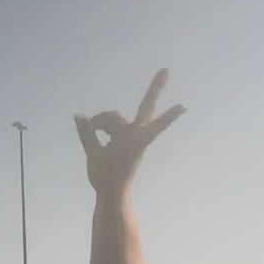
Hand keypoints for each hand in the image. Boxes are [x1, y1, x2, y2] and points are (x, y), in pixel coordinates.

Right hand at [74, 69, 184, 198]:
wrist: (112, 193)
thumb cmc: (105, 177)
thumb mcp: (93, 155)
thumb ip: (87, 134)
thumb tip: (79, 115)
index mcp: (133, 141)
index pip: (153, 126)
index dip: (168, 117)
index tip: (184, 107)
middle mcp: (135, 135)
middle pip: (145, 108)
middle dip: (155, 89)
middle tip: (166, 70)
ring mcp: (131, 135)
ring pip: (116, 118)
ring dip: (102, 121)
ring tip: (91, 129)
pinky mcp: (125, 137)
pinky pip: (113, 124)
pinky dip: (102, 126)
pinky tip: (93, 128)